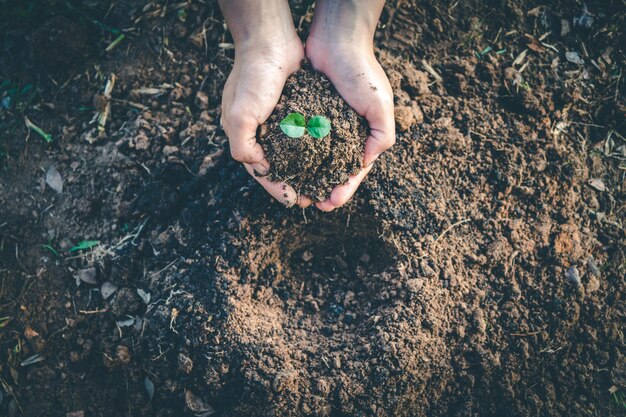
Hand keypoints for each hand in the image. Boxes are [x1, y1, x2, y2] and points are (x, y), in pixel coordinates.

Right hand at [221, 37, 312, 206]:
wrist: (270, 40)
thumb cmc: (253, 75)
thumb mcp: (240, 114)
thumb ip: (242, 145)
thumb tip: (256, 167)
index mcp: (244, 136)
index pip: (262, 172)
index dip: (279, 189)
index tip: (297, 201)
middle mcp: (260, 131)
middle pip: (279, 167)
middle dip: (295, 184)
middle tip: (314, 198)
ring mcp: (278, 120)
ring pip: (294, 154)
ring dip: (307, 170)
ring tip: (324, 183)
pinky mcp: (295, 108)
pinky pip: (305, 135)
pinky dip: (315, 148)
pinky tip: (329, 158)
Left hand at [306, 37, 394, 210]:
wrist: (336, 40)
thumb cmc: (361, 71)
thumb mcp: (380, 105)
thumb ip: (381, 136)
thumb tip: (365, 163)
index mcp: (364, 136)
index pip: (354, 171)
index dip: (343, 189)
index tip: (330, 203)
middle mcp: (344, 134)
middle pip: (333, 170)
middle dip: (324, 189)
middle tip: (310, 204)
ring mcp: (325, 126)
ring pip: (315, 159)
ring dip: (307, 177)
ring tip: (297, 192)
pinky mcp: (308, 115)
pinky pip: (300, 140)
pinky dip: (295, 155)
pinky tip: (285, 167)